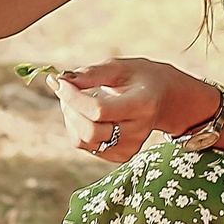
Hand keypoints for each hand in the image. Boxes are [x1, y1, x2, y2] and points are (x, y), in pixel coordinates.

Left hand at [47, 58, 212, 164]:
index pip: (98, 111)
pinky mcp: (120, 156)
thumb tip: (61, 80)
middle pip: (89, 130)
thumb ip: (91, 74)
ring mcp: (130, 147)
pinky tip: (86, 113)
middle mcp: (138, 131)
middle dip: (69, 108)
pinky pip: (85, 146)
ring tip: (77, 98)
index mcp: (142, 106)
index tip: (59, 81)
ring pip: (83, 140)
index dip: (73, 97)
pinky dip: (77, 128)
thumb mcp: (120, 67)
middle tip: (65, 88)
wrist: (164, 99)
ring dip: (70, 117)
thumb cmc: (140, 78)